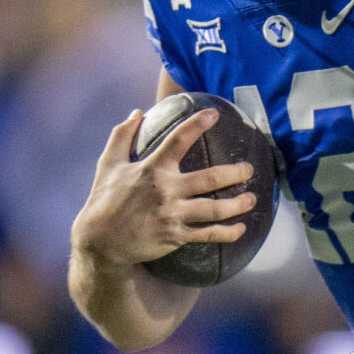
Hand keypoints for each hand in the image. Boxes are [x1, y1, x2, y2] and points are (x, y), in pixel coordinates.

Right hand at [70, 108, 256, 268]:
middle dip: (235, 172)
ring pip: (214, 209)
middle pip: (210, 178)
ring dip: (238, 204)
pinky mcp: (176, 236)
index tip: (214, 115)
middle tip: (249, 169)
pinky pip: (208, 234)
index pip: (178, 140)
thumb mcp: (107, 164)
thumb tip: (137, 112)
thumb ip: (121, 135)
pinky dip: (227, 233)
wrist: (101, 241)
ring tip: (252, 198)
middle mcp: (166, 190)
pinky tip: (241, 228)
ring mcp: (173, 215)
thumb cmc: (104, 200)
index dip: (197, 125)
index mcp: (152, 169)